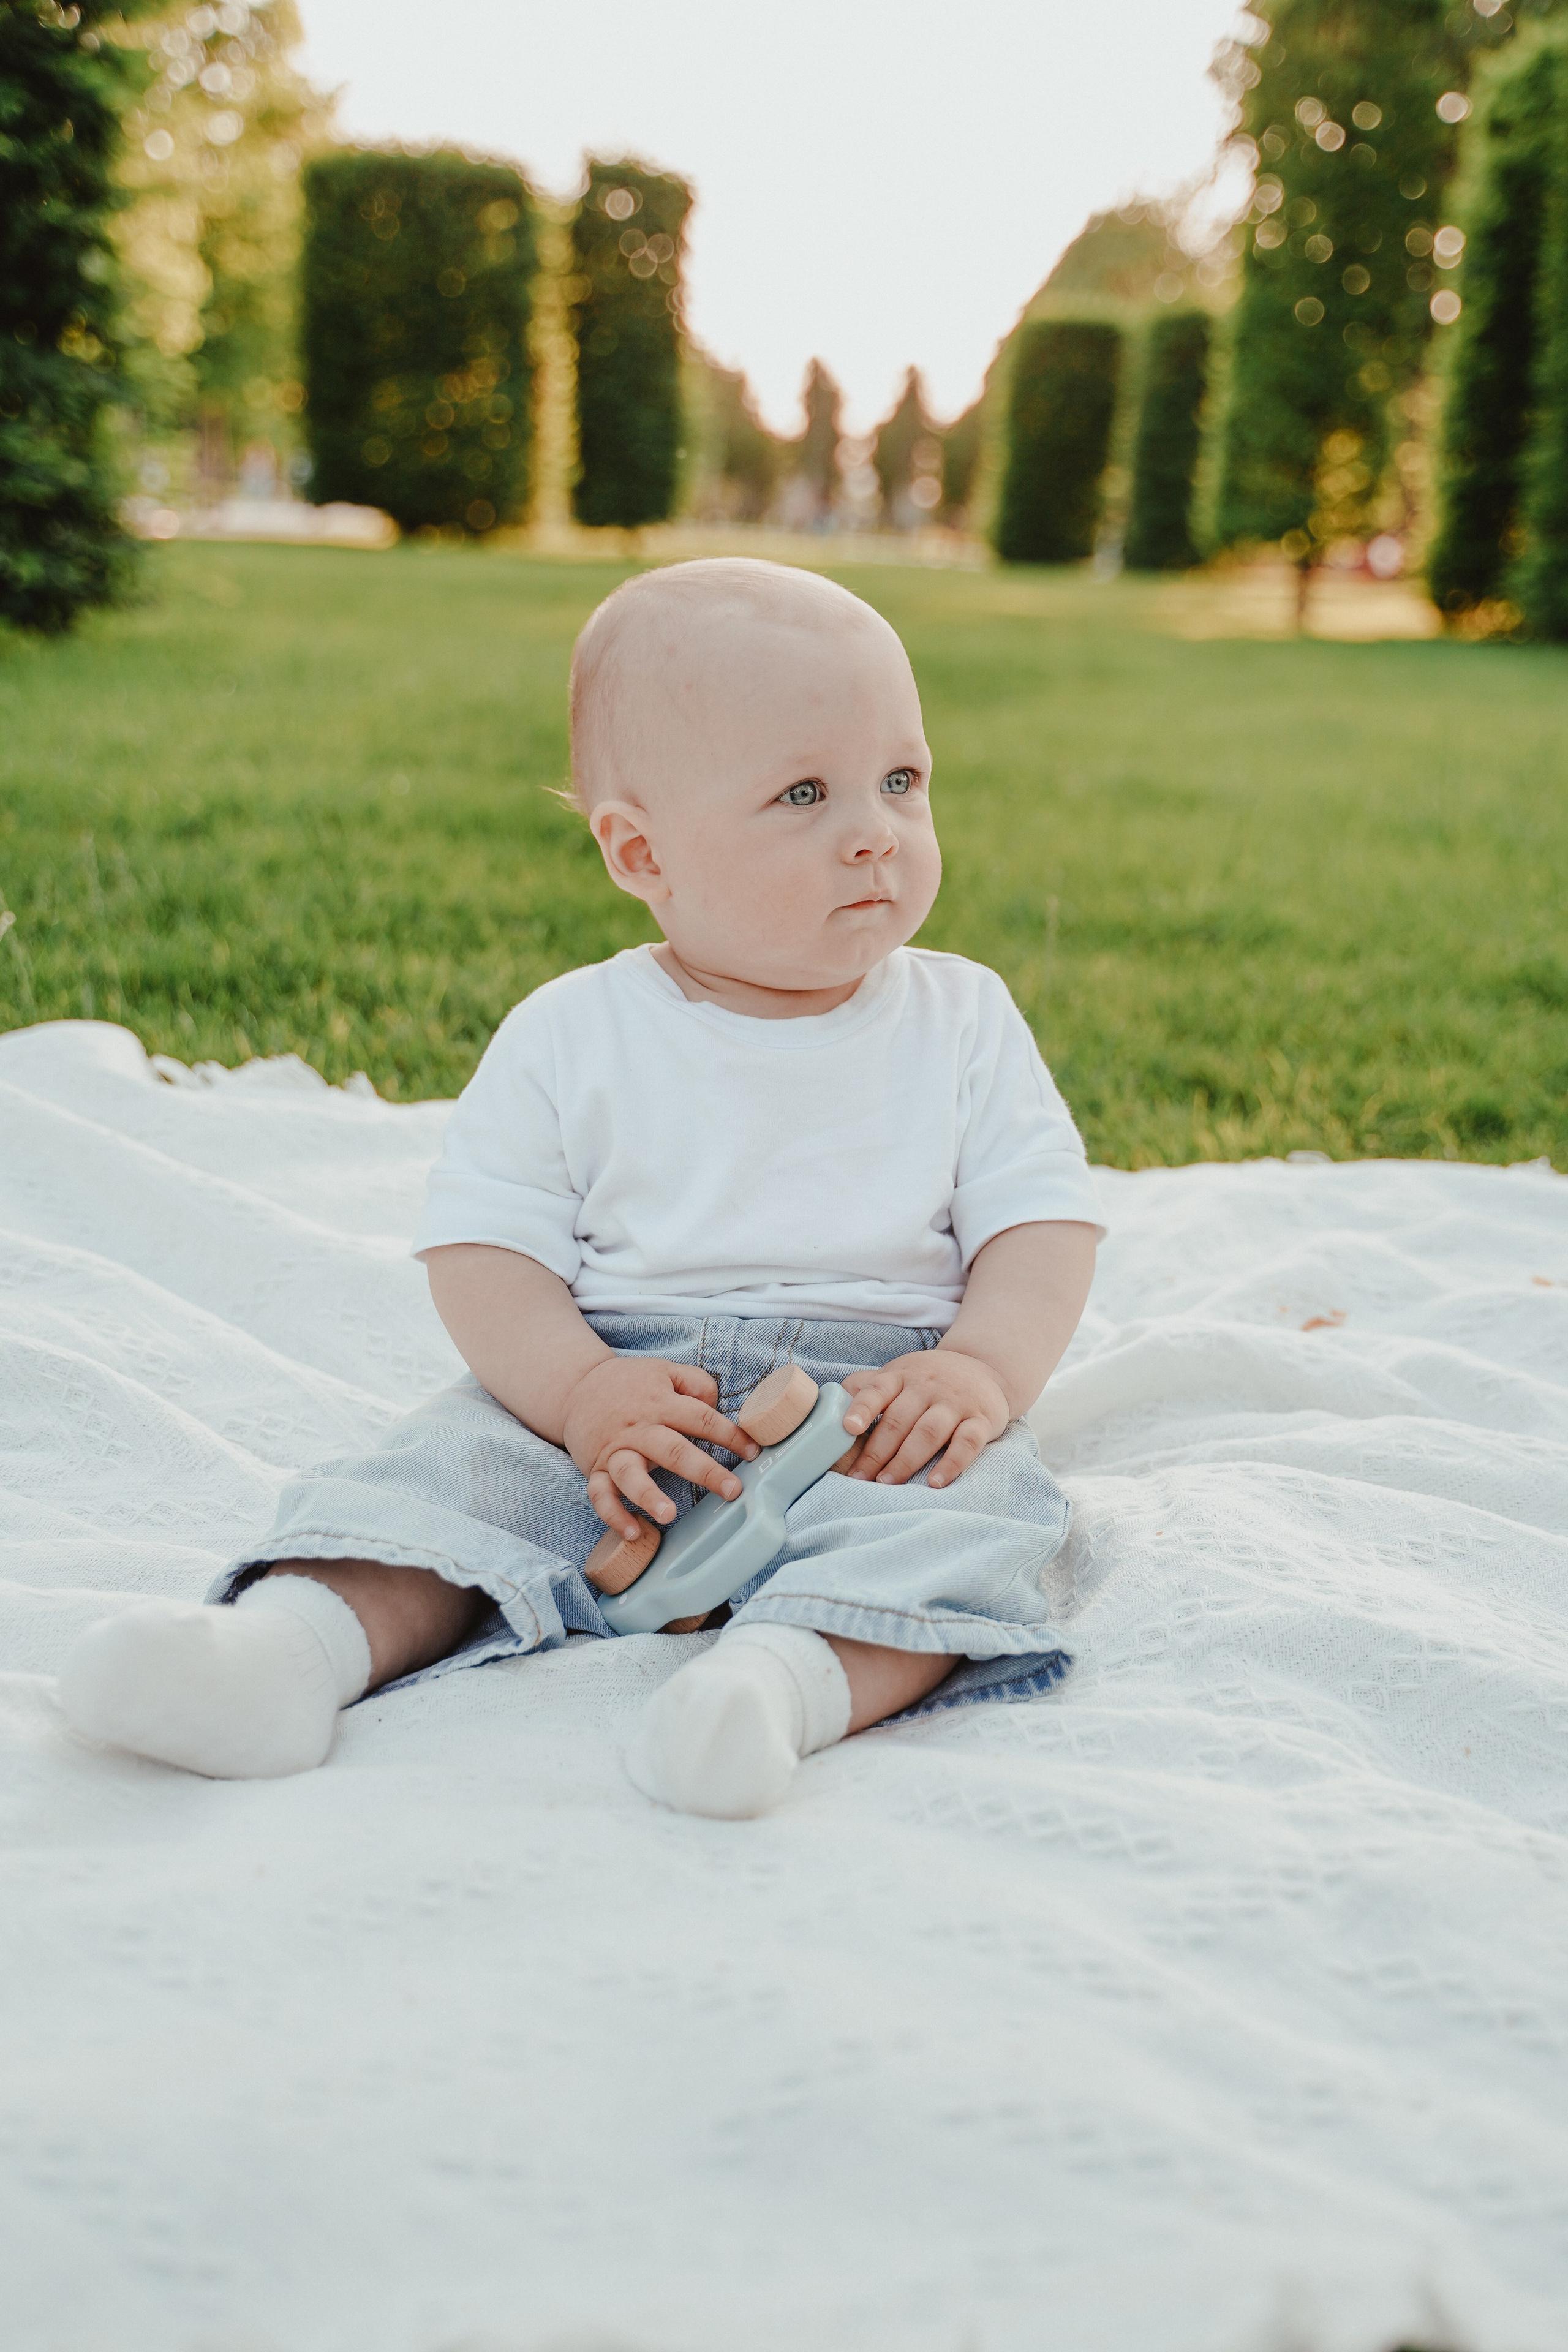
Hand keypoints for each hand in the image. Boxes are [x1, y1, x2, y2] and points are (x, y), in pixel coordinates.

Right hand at [561, 1356, 758, 1537]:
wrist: (575, 1386)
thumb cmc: (631, 1384)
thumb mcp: (665, 1370)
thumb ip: (696, 1383)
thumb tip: (718, 1407)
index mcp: (660, 1402)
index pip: (701, 1419)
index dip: (730, 1435)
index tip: (754, 1452)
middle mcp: (638, 1428)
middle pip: (673, 1449)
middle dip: (704, 1471)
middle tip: (732, 1491)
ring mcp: (615, 1450)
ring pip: (630, 1473)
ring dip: (648, 1495)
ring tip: (668, 1515)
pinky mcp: (594, 1468)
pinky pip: (600, 1494)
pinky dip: (613, 1514)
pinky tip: (633, 1533)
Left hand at [840, 1349, 1009, 1487]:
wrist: (984, 1368)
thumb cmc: (927, 1380)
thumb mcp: (898, 1374)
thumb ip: (866, 1387)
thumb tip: (825, 1405)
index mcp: (901, 1375)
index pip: (878, 1389)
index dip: (862, 1408)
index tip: (848, 1428)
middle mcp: (927, 1386)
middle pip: (899, 1420)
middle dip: (876, 1452)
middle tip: (859, 1478)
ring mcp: (955, 1403)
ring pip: (928, 1433)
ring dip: (906, 1461)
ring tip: (888, 1483)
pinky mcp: (982, 1420)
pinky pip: (967, 1443)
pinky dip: (952, 1464)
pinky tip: (936, 1483)